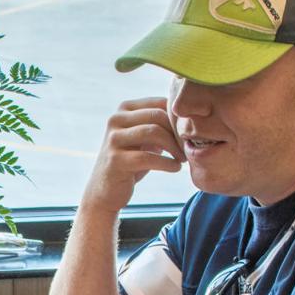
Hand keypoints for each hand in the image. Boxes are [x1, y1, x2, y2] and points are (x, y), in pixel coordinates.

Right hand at [81, 97, 184, 215]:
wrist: (105, 191)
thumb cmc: (131, 162)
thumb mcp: (144, 138)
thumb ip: (159, 123)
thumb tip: (188, 114)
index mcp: (124, 109)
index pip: (160, 103)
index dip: (178, 119)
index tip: (188, 135)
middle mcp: (115, 119)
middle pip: (158, 116)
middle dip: (177, 133)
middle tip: (187, 148)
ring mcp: (113, 139)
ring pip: (154, 133)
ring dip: (174, 147)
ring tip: (181, 159)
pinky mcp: (115, 160)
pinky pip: (148, 157)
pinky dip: (167, 163)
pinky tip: (175, 168)